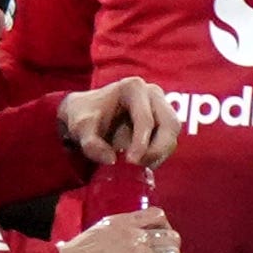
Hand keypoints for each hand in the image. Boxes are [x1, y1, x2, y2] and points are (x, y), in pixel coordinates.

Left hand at [56, 76, 180, 166]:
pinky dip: (160, 152)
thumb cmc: (84, 117)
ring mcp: (161, 104)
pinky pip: (170, 137)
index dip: (141, 142)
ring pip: (173, 132)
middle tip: (140, 165)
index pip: (145, 118)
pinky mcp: (163, 118)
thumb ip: (91, 144)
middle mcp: (152, 93)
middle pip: (169, 123)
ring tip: (141, 165)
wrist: (87, 114)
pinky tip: (144, 162)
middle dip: (158, 148)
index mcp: (133, 88)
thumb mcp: (80, 129)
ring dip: (160, 152)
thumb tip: (110, 160)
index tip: (131, 161)